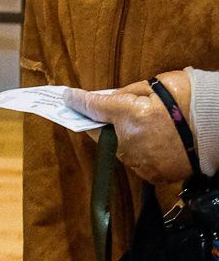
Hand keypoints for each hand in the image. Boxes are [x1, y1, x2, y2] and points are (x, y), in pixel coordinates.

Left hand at [71, 70, 196, 183]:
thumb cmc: (193, 99)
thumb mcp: (158, 85)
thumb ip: (129, 93)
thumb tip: (110, 98)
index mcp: (128, 114)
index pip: (93, 107)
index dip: (78, 101)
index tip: (67, 98)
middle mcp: (128, 141)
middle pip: (106, 133)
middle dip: (111, 124)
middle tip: (130, 115)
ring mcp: (140, 161)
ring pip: (122, 150)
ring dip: (129, 141)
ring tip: (155, 130)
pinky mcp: (153, 174)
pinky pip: (139, 163)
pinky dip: (145, 154)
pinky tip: (162, 144)